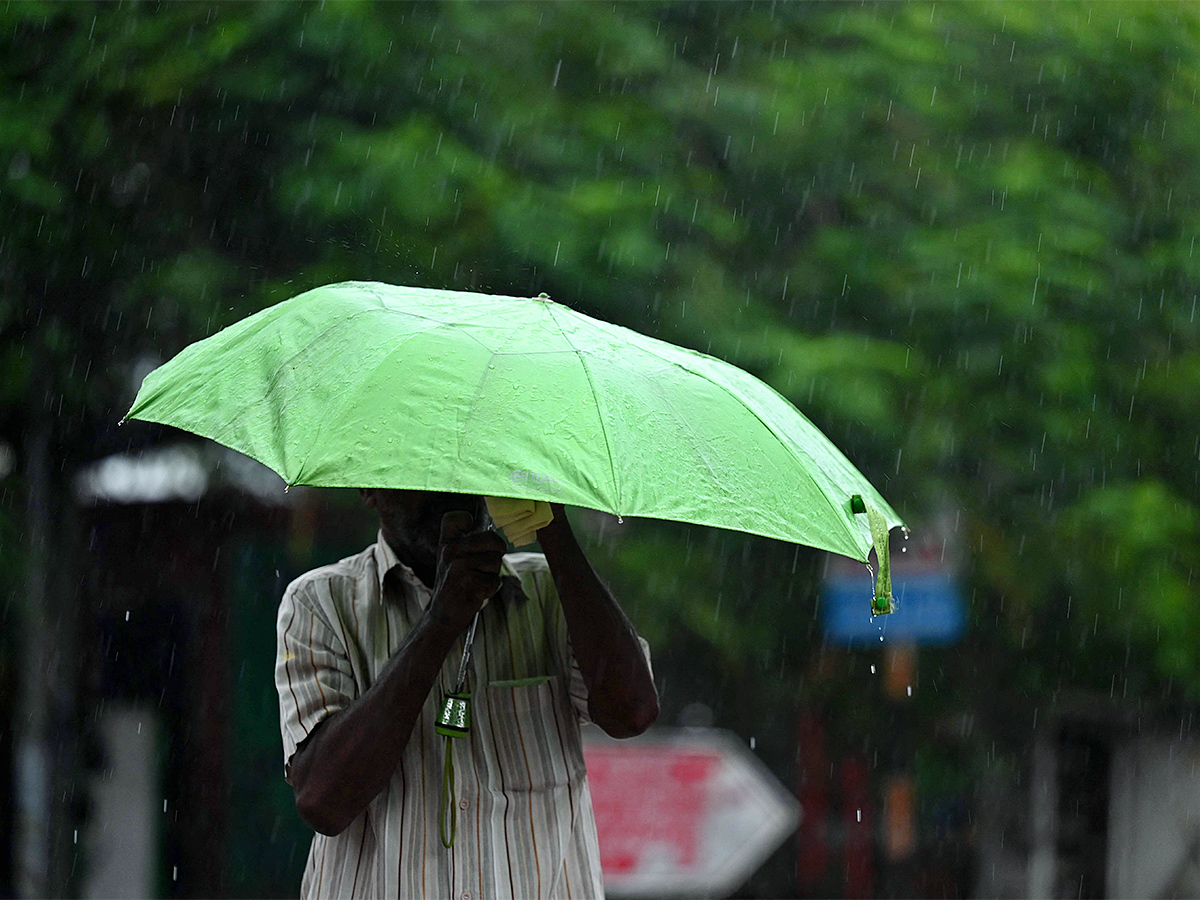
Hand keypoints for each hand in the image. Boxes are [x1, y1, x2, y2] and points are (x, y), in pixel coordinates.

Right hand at [428, 510, 505, 632]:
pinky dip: (490, 589)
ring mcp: (460, 567)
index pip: (457, 517)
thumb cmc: (453, 583)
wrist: (443, 613)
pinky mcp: (470, 584)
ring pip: (496, 562)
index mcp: (447, 543)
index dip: (468, 520)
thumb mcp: (450, 558)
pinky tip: (476, 592)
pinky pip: (495, 581)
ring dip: (492, 574)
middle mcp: (451, 552)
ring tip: (476, 581)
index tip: (470, 527)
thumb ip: (465, 541)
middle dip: (496, 554)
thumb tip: (493, 532)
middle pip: (493, 540)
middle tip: (483, 567)